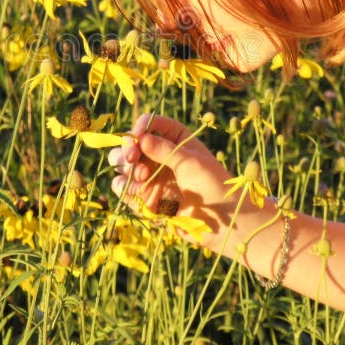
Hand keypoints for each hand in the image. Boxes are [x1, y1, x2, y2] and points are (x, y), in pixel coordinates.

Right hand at [108, 113, 259, 254]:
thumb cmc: (213, 185)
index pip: (149, 123)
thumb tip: (141, 139)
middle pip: (130, 144)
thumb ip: (165, 150)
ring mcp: (150, 175)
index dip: (139, 128)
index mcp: (174, 137)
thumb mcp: (191, 162)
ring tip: (143, 178)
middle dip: (127, 151)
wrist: (222, 221)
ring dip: (127, 170)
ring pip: (122, 166)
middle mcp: (158, 154)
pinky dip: (126, 189)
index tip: (137, 140)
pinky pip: (124, 189)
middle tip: (133, 160)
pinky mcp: (145, 196)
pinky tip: (140, 193)